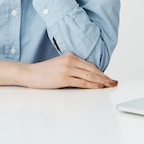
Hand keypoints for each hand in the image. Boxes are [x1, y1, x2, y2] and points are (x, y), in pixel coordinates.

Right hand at [0, 53, 118, 88]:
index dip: (101, 72)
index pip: (90, 65)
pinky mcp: (63, 78)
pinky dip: (92, 85)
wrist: (29, 73)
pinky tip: (98, 87)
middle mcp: (70, 60)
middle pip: (93, 70)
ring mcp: (67, 69)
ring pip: (90, 76)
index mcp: (70, 56)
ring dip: (102, 82)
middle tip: (114, 82)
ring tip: (110, 85)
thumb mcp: (59, 64)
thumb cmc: (43, 71)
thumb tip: (84, 76)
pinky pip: (82, 82)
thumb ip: (71, 67)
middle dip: (105, 77)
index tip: (108, 77)